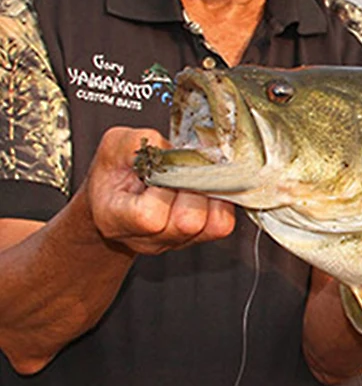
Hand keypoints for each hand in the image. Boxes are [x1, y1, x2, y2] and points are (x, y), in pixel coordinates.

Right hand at [85, 127, 235, 254]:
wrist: (116, 196)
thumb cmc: (114, 173)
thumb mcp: (113, 147)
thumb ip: (136, 143)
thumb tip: (166, 145)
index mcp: (116, 219)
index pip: (150, 217)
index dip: (162, 189)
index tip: (158, 171)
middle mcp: (148, 239)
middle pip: (188, 222)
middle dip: (191, 186)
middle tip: (182, 170)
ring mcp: (174, 242)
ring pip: (211, 224)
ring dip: (208, 194)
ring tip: (193, 177)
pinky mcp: (198, 238)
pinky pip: (222, 224)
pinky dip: (220, 201)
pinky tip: (205, 186)